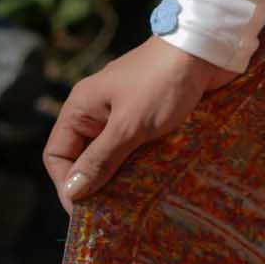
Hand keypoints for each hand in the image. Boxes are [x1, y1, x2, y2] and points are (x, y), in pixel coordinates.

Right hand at [42, 37, 237, 215]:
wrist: (207, 47)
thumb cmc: (163, 81)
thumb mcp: (129, 124)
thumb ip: (101, 158)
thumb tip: (72, 191)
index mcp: (82, 107)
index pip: (57, 154)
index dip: (66, 184)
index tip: (84, 212)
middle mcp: (99, 110)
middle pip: (84, 158)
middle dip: (94, 185)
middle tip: (110, 215)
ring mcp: (126, 113)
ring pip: (113, 155)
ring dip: (120, 178)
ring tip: (131, 205)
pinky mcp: (151, 116)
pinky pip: (136, 148)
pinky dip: (140, 166)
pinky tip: (151, 185)